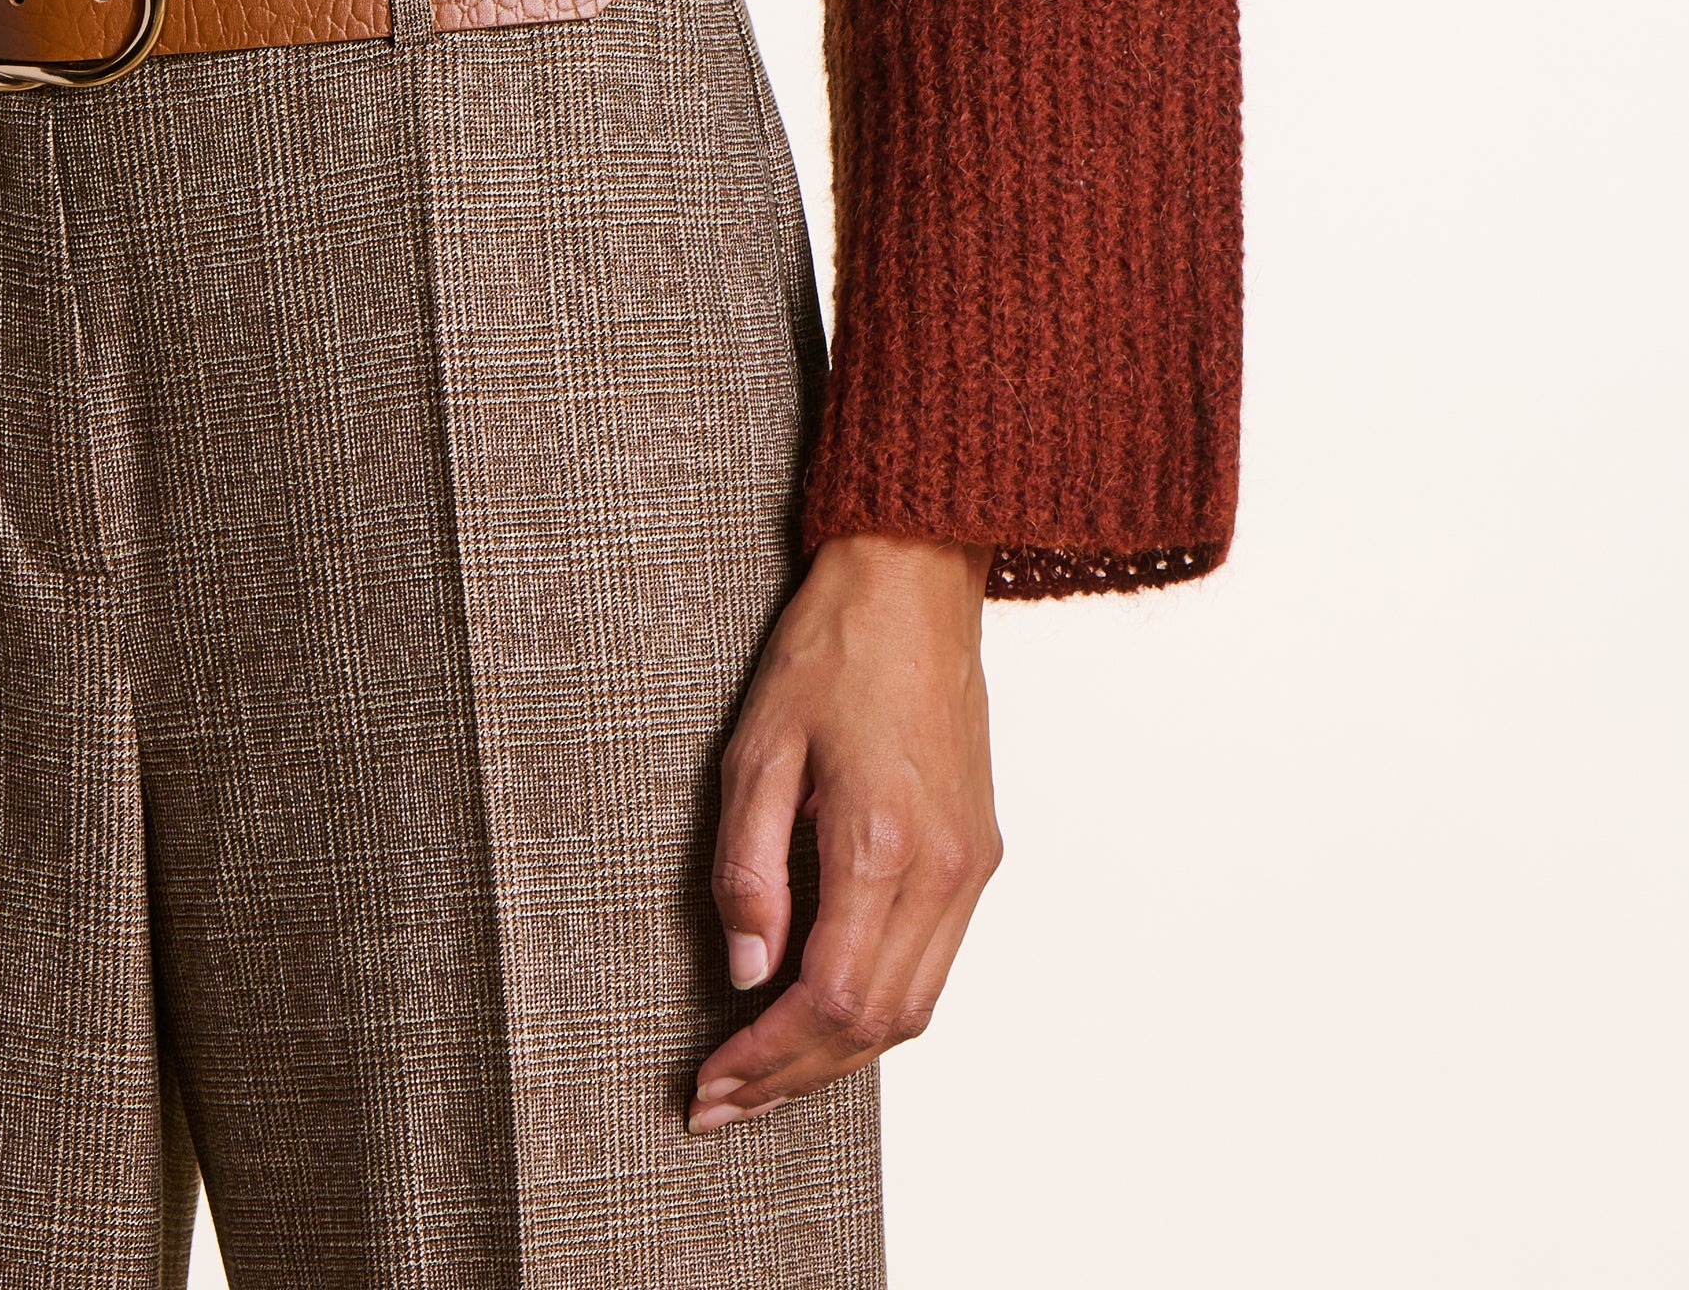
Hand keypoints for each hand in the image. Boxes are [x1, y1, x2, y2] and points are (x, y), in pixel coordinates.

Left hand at [691, 530, 999, 1127]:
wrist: (916, 584)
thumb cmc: (830, 649)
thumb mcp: (756, 746)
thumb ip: (747, 867)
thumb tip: (746, 973)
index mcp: (883, 843)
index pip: (828, 999)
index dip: (766, 1059)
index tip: (710, 1086)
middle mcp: (943, 871)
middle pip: (875, 1026)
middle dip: (794, 1078)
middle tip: (722, 1104)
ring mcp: (972, 868)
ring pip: (913, 1011)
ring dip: (837, 1057)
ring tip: (763, 1077)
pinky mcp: (979, 856)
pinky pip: (932, 967)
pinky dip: (876, 1010)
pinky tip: (823, 1016)